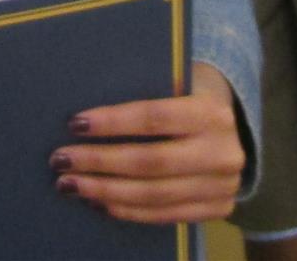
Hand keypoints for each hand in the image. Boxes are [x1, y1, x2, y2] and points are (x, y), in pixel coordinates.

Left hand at [49, 62, 245, 224]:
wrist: (234, 126)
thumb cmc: (189, 96)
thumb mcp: (176, 82)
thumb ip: (143, 92)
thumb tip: (86, 113)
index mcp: (211, 111)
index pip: (154, 117)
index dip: (113, 122)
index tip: (75, 124)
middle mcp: (223, 151)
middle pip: (150, 162)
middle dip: (100, 162)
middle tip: (61, 161)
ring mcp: (223, 185)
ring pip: (154, 194)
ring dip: (105, 191)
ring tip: (71, 185)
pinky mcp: (218, 208)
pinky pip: (165, 215)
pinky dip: (128, 210)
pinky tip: (99, 202)